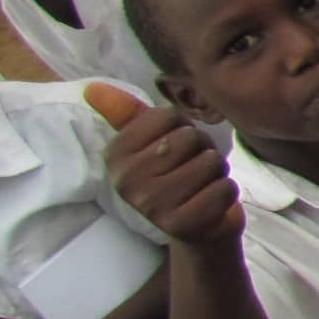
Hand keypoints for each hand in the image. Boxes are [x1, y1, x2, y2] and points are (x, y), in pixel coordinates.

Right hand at [89, 83, 244, 246]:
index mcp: (115, 155)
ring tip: (202, 185)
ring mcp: (152, 205)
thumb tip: (92, 88)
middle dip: (203, 149)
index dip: (183, 127)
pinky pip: (224, 188)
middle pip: (190, 137)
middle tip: (193, 169)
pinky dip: (227, 191)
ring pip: (210, 161)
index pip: (168, 115)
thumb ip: (127, 113)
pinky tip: (211, 202)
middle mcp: (126, 181)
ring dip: (217, 171)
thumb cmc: (177, 175)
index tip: (175, 148)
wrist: (198, 230)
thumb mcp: (151, 141)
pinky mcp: (181, 224)